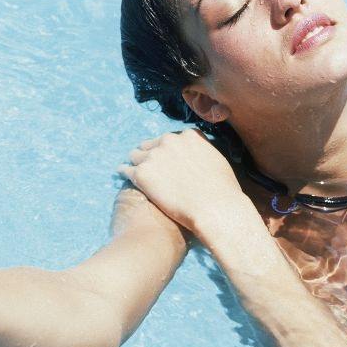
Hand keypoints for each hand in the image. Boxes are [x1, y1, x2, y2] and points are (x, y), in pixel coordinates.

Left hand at [117, 128, 250, 237]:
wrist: (215, 210)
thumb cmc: (223, 192)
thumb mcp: (218, 163)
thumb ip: (205, 154)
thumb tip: (201, 159)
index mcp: (189, 135)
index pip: (171, 138)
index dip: (168, 150)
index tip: (166, 160)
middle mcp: (170, 140)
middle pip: (151, 144)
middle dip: (150, 155)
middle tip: (150, 169)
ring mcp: (154, 155)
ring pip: (136, 155)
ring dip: (136, 163)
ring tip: (133, 172)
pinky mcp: (142, 173)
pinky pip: (126, 169)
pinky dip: (125, 173)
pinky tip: (123, 177)